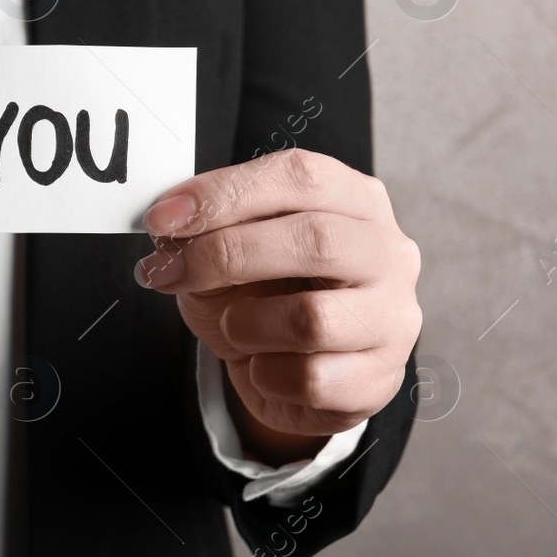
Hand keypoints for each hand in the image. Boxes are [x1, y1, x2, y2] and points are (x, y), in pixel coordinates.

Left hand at [134, 149, 420, 460]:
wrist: (287, 373)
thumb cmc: (262, 297)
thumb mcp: (224, 252)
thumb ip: (204, 230)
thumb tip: (169, 225)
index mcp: (354, 199)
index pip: (301, 176)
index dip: (226, 193)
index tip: (164, 217)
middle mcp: (387, 253)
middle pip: (316, 239)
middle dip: (226, 255)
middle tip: (169, 272)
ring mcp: (393, 318)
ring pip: (311, 319)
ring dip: (245, 325)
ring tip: (231, 327)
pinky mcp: (382, 379)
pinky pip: (311, 380)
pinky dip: (265, 375)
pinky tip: (262, 366)